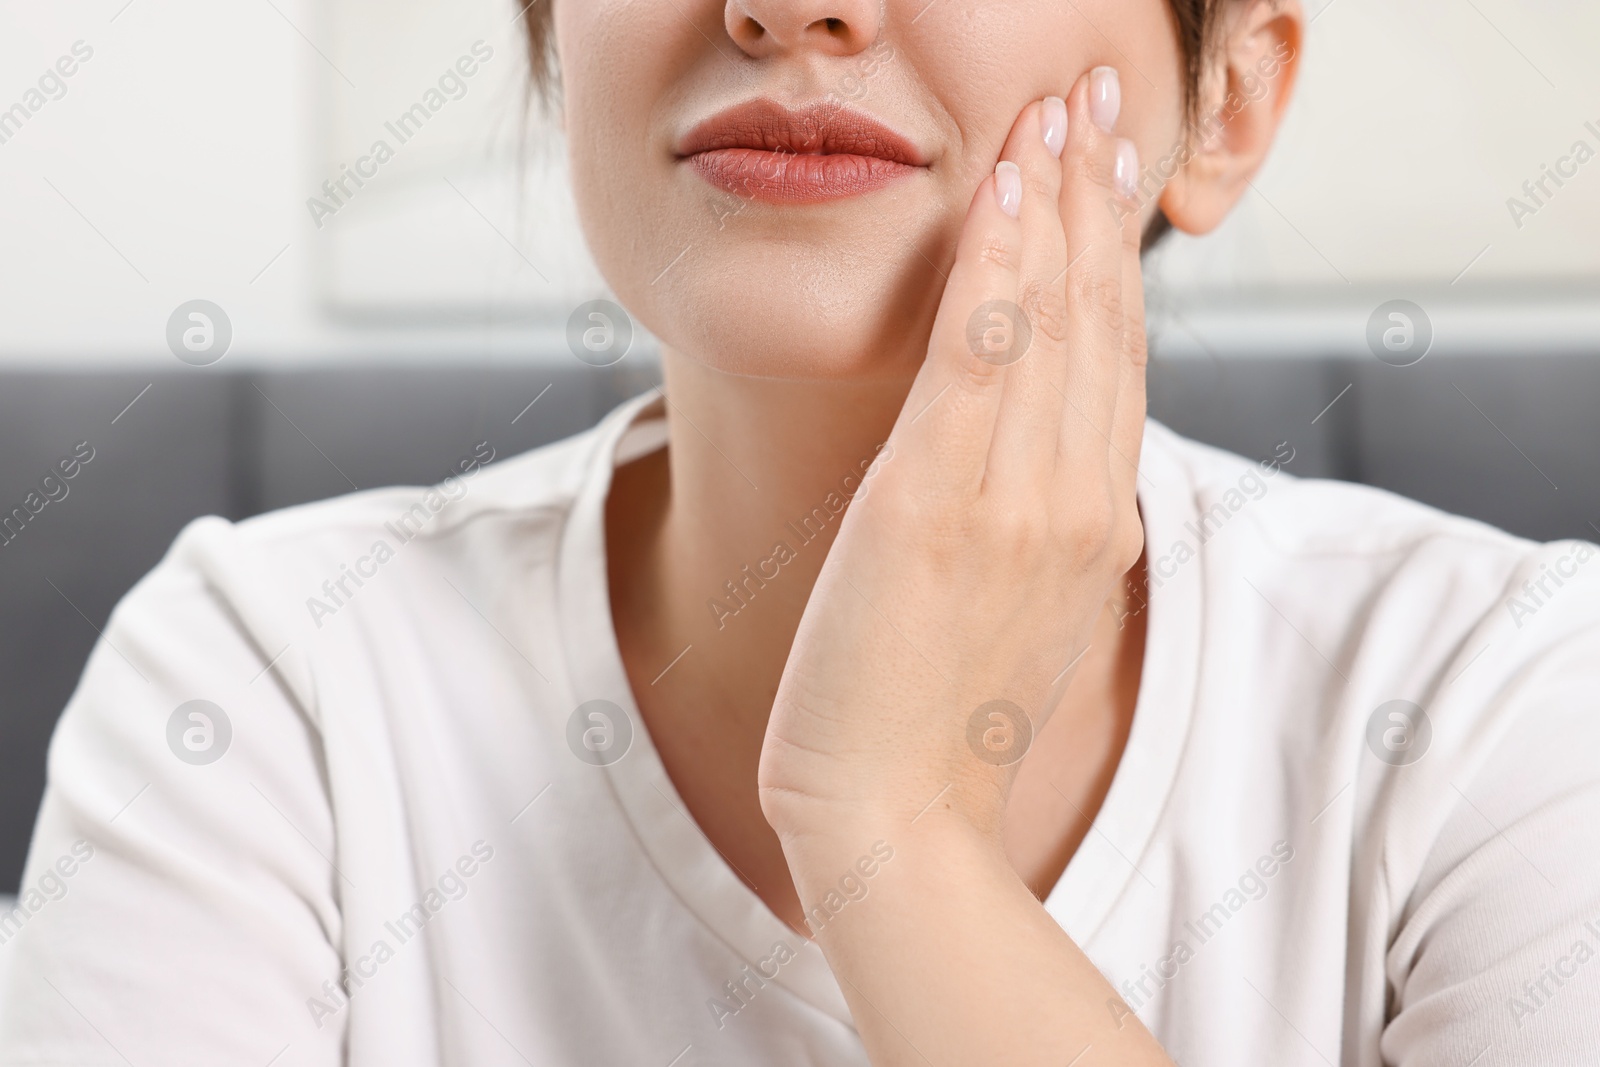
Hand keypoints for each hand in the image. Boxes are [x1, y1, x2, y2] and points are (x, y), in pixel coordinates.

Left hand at [759, 68, 1147, 852]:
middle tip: (1100, 98)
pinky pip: (978, 360)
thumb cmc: (940, 717)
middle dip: (1098, 199)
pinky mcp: (935, 508)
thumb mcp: (1026, 612)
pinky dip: (995, 266)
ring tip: (1056, 111)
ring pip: (1048, 323)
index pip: (1115, 360)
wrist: (892, 816)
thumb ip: (1055, 529)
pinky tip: (999, 193)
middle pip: (1098, 321)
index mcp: (1094, 521)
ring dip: (1052, 203)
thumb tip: (1072, 474)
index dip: (1115, 256)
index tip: (1108, 171)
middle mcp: (1074, 499)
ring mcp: (1013, 502)